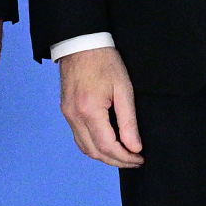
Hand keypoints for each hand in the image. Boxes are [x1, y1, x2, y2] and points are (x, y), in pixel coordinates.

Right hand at [56, 44, 142, 168]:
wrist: (80, 44)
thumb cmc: (104, 61)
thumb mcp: (123, 89)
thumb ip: (128, 121)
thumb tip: (134, 147)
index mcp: (90, 110)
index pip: (108, 147)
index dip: (125, 158)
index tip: (140, 159)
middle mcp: (75, 117)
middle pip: (95, 152)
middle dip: (116, 161)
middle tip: (134, 160)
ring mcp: (68, 115)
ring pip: (85, 148)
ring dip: (104, 156)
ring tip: (123, 155)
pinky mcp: (66, 111)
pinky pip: (79, 137)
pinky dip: (93, 146)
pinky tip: (106, 144)